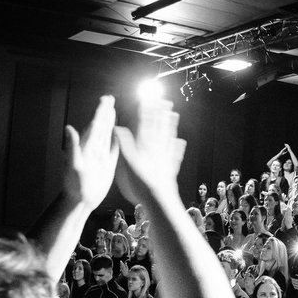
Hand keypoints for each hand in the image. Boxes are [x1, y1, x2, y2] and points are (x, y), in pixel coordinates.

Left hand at [62, 94, 122, 207]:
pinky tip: (118, 134)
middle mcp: (93, 149)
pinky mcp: (106, 165)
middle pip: (101, 126)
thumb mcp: (73, 165)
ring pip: (106, 135)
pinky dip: (116, 139)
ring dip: (110, 122)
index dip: (100, 111)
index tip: (105, 99)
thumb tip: (68, 127)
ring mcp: (100, 156)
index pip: (95, 125)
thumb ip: (71, 146)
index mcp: (86, 146)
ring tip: (113, 110)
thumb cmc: (74, 185)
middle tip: (109, 98)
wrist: (80, 201)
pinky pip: (113, 149)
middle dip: (105, 112)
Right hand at [109, 91, 187, 208]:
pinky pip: (175, 154)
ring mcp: (166, 158)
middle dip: (160, 113)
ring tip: (173, 114)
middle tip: (164, 100)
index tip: (147, 97)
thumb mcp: (126, 163)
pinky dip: (177, 146)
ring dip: (170, 125)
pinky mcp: (171, 168)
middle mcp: (157, 149)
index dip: (145, 110)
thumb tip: (117, 128)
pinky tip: (180, 141)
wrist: (159, 200)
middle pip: (159, 127)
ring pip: (168, 137)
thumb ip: (123, 144)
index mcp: (144, 146)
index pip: (145, 123)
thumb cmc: (140, 184)